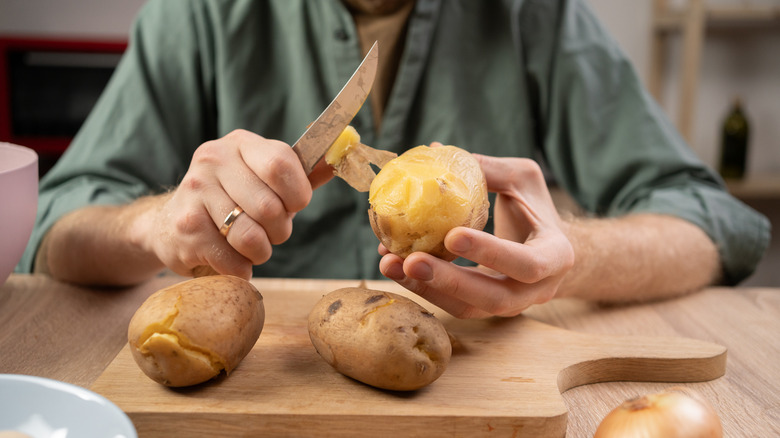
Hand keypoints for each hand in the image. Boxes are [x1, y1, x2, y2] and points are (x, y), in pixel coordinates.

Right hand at [139, 129, 332, 278]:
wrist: (170, 224)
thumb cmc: (231, 200)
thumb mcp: (263, 179)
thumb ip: (300, 174)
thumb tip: (336, 160)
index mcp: (240, 144)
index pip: (280, 164)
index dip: (297, 194)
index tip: (295, 205)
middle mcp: (213, 160)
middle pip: (270, 208)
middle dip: (280, 230)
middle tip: (270, 231)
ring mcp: (195, 192)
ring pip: (251, 238)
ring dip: (260, 252)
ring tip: (250, 246)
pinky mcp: (185, 228)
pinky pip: (232, 261)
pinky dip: (239, 268)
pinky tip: (229, 257)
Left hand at [379, 154, 573, 317]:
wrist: (548, 250)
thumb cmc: (535, 208)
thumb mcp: (523, 180)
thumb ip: (487, 169)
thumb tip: (435, 150)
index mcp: (556, 256)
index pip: (526, 263)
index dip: (490, 252)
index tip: (452, 235)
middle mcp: (536, 290)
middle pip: (491, 297)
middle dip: (447, 281)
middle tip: (409, 260)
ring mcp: (510, 305)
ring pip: (467, 309)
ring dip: (425, 288)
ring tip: (389, 263)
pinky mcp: (483, 309)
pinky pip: (452, 304)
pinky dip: (422, 287)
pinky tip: (394, 265)